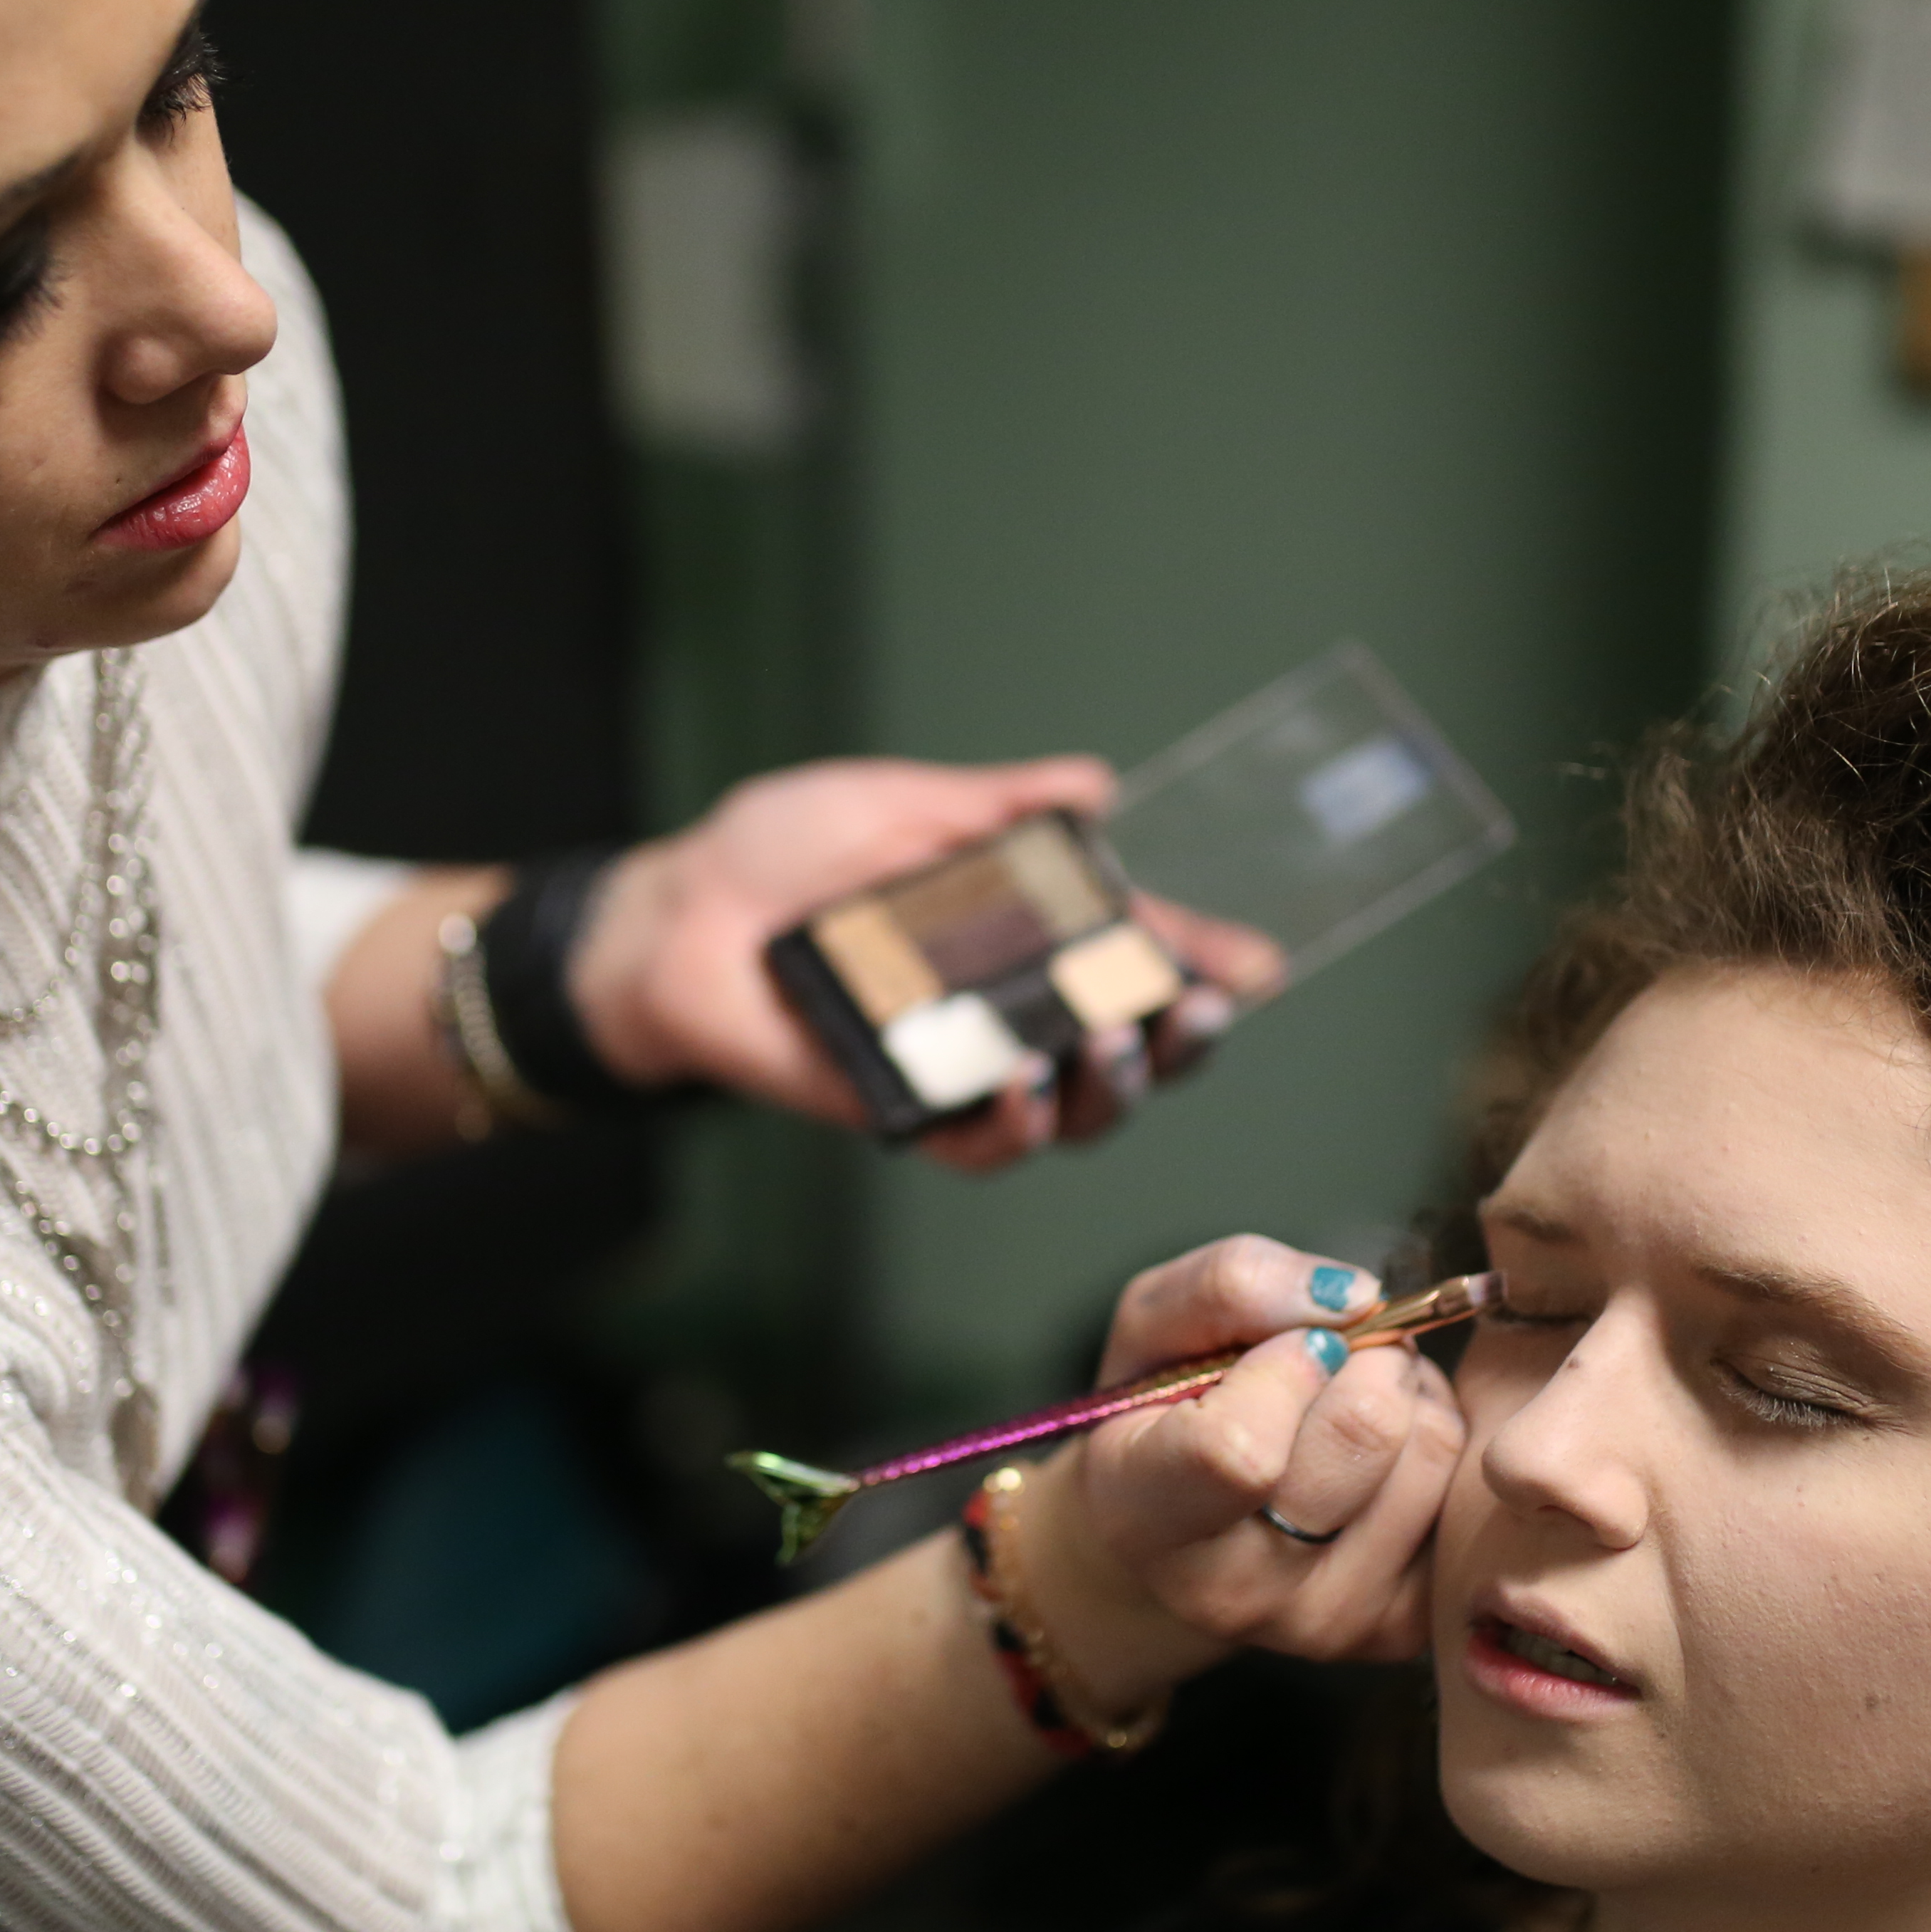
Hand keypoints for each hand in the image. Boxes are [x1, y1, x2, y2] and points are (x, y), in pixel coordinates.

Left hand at [568, 756, 1258, 1171]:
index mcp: (1021, 933)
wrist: (677, 911)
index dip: (1199, 961)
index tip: (1253, 964)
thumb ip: (996, 805)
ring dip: (1116, 1088)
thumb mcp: (899, 803)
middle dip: (1182, 1042)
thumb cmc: (776, 851)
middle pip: (1131, 1051)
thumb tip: (1095, 785)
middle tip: (1196, 1011)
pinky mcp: (906, 1113)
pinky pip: (982, 1146)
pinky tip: (1023, 1086)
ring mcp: (964, 1066)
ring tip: (1114, 1043)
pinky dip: (1017, 1124)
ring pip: (1076, 1112)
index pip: (1132, 954)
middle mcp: (1008, 1009)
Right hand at [1010, 1238, 1469, 1705]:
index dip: (1283, 1364)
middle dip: (1362, 1355)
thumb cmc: (1163, 1412)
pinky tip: (1382, 1454)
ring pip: (1431, 1448)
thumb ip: (1231, 1285)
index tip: (1281, 1344)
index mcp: (1145, 1515)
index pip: (1238, 1452)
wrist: (1183, 1539)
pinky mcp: (1400, 1629)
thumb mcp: (1154, 1323)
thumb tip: (1356, 1298)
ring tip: (1349, 1400)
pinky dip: (1434, 1439)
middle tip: (1329, 1355)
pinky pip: (1463, 1490)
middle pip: (1365, 1433)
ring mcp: (1324, 1621)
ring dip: (1407, 1390)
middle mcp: (1233, 1592)